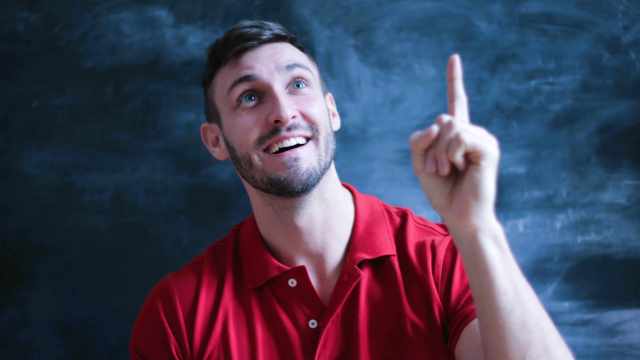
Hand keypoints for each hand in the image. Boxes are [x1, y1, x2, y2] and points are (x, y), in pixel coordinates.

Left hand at [409, 54, 499, 232]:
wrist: (461, 216)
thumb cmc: (443, 192)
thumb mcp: (420, 164)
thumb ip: (419, 140)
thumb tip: (438, 122)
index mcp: (457, 135)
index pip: (455, 102)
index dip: (454, 80)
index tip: (453, 57)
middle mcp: (471, 132)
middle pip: (441, 120)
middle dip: (430, 148)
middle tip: (440, 170)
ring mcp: (482, 138)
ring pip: (448, 127)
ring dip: (439, 154)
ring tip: (448, 171)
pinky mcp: (488, 147)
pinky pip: (459, 137)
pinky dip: (451, 154)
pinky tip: (460, 168)